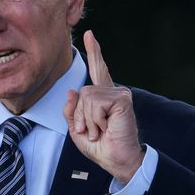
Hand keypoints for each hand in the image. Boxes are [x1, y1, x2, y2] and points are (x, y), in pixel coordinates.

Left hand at [63, 30, 143, 183]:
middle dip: (80, 117)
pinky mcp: (122, 99)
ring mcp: (119, 93)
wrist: (116, 160)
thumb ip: (71, 110)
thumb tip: (72, 90)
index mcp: (102, 96)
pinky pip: (95, 103)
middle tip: (93, 132)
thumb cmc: (100, 146)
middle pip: (82, 93)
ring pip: (86, 97)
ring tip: (101, 131)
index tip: (89, 34)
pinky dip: (95, 120)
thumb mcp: (77, 128)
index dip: (94, 51)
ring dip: (88, 120)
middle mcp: (112, 91)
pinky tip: (107, 128)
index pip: (97, 70)